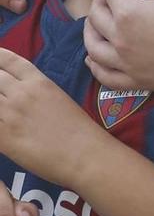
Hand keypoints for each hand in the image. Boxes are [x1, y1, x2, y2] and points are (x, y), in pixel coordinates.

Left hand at [0, 48, 109, 185]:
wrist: (85, 154)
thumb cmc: (79, 129)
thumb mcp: (59, 99)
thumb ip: (36, 91)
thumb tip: (16, 91)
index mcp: (39, 83)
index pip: (8, 61)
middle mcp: (21, 94)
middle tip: (0, 93)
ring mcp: (10, 115)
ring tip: (3, 110)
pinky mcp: (4, 137)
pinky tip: (1, 125)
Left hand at [84, 0, 153, 93]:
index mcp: (129, 13)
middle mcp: (120, 39)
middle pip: (96, 16)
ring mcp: (125, 63)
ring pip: (93, 47)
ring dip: (91, 31)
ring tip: (98, 22)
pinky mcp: (135, 80)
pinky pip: (104, 75)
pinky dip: (95, 66)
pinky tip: (93, 57)